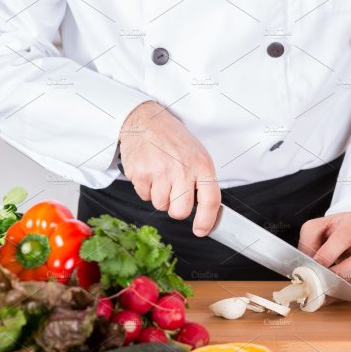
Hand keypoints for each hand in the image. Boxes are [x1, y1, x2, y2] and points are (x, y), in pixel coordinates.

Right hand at [119, 101, 220, 235]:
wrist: (146, 121)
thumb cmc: (174, 140)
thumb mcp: (197, 155)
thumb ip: (202, 180)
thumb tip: (205, 210)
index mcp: (202, 164)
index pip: (210, 200)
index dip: (207, 221)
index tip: (202, 230)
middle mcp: (182, 169)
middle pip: (181, 211)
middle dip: (177, 209)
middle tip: (175, 193)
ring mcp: (160, 172)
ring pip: (161, 206)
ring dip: (161, 196)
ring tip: (161, 176)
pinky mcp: (140, 174)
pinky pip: (144, 196)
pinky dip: (147, 189)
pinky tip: (150, 172)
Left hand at [298, 211, 350, 292]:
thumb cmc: (337, 229)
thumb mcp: (319, 227)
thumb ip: (309, 241)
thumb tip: (308, 265)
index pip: (345, 237)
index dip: (330, 253)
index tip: (316, 265)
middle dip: (341, 273)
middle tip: (323, 280)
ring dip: (347, 285)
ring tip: (328, 289)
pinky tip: (337, 292)